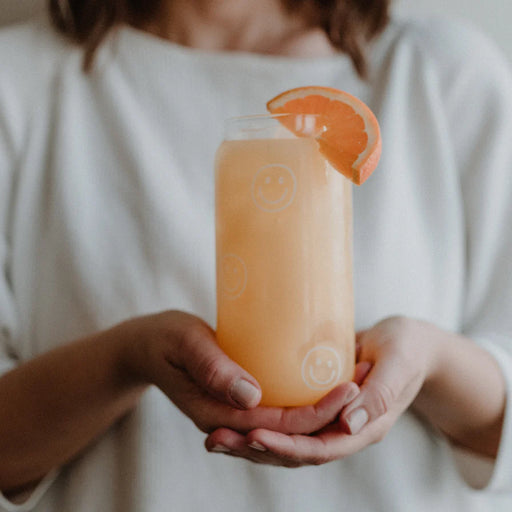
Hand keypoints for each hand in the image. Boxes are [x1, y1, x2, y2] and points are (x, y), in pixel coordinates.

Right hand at [118, 310, 358, 435]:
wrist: (146, 347)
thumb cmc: (164, 340)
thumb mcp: (185, 344)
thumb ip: (213, 369)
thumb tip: (250, 396)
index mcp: (217, 413)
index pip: (277, 424)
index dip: (316, 412)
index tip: (348, 388)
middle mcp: (229, 420)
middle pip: (288, 433)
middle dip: (328, 415)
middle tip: (361, 383)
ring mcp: (234, 413)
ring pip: (286, 429)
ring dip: (320, 415)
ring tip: (352, 387)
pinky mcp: (238, 401)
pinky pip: (276, 413)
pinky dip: (303, 407)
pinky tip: (322, 389)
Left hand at [205, 316, 439, 465]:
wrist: (410, 346)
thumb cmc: (407, 349)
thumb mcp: (398, 364)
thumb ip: (381, 393)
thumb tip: (349, 424)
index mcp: (365, 428)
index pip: (321, 449)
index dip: (287, 446)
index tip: (254, 435)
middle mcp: (344, 431)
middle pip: (297, 453)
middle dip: (258, 449)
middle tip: (218, 439)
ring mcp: (331, 422)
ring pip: (288, 442)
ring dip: (252, 442)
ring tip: (216, 436)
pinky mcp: (319, 407)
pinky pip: (289, 423)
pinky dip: (263, 425)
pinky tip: (235, 418)